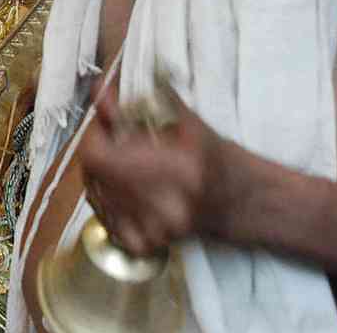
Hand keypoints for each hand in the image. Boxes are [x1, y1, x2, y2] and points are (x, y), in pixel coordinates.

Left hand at [76, 78, 225, 256]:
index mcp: (178, 168)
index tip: (103, 124)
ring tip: (122, 162)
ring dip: (100, 174)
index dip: (93, 136)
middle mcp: (167, 205)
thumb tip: (99, 91)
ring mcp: (157, 230)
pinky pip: (108, 221)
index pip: (101, 157)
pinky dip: (107, 202)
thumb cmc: (215, 156)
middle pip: (96, 175)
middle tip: (111, 139)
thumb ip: (137, 105)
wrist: (242, 200)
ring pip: (97, 196)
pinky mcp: (150, 245)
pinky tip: (123, 190)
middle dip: (98, 151)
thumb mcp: (182, 121)